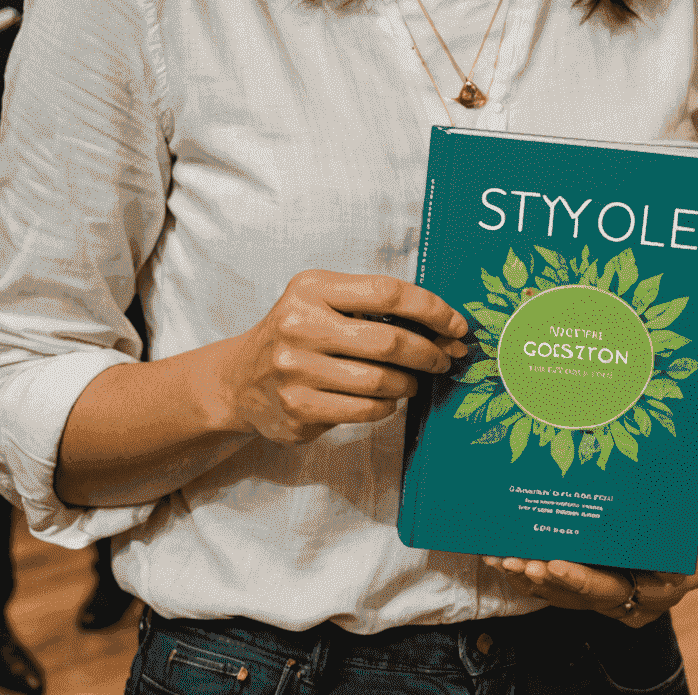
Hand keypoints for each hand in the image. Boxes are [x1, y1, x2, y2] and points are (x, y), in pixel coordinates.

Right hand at [217, 271, 468, 446]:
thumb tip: (443, 326)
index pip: (387, 292)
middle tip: (446, 358)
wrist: (240, 379)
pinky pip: (364, 409)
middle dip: (429, 352)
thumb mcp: (323, 301)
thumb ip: (372, 305)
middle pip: (388, 341)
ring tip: (414, 380)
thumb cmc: (299, 333)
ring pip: (379, 381)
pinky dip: (387, 405)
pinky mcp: (298, 409)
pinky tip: (388, 397)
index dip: (430, 308)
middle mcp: (300, 326)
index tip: (456, 324)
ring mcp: (296, 371)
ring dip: (410, 383)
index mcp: (312, 288)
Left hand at [483, 463, 697, 627]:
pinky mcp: (597, 575)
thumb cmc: (695, 491)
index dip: (582, 581)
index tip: (554, 563)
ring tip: (505, 561)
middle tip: (519, 562)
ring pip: (568, 593)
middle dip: (548, 581)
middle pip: (585, 596)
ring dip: (535, 579)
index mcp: (666, 584)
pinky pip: (563, 583)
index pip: (616, 589)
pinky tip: (508, 558)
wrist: (686, 487)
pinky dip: (536, 572)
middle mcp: (638, 594)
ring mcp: (614, 586)